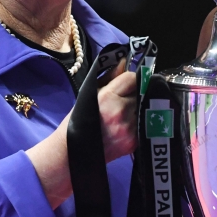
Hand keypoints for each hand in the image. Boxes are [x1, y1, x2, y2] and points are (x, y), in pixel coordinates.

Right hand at [26, 65, 137, 208]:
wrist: (72, 153)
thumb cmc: (79, 121)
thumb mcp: (91, 95)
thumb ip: (110, 78)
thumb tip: (123, 62)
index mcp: (108, 97)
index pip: (133, 78)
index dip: (131, 79)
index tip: (129, 83)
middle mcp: (121, 112)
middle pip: (141, 93)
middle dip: (136, 94)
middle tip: (127, 99)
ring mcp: (129, 128)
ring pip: (144, 109)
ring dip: (138, 108)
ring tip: (125, 114)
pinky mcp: (134, 141)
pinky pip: (143, 124)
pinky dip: (138, 123)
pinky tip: (126, 126)